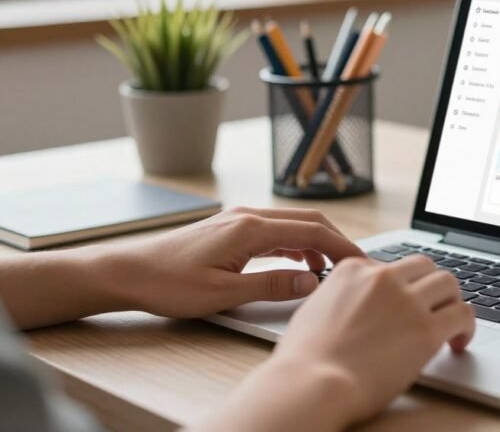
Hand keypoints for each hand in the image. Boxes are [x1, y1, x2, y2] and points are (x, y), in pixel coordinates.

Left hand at [117, 206, 364, 317]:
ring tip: (330, 271)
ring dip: (316, 244)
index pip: (313, 233)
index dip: (342, 248)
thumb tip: (311, 282)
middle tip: (355, 266)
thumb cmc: (168, 283)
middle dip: (336, 242)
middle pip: (308, 222)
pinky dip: (296, 244)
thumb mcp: (223, 294)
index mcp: (251, 228)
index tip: (362, 264)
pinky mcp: (231, 228)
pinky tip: (299, 263)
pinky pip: (276, 230)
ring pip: (293, 225)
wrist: (127, 272)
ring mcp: (239, 220)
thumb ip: (271, 285)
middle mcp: (248, 216)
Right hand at [269, 254, 475, 427]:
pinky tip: (458, 342)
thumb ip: (339, 298)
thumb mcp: (313, 310)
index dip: (400, 287)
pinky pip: (463, 314)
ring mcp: (407, 301)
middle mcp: (383, 277)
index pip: (390, 267)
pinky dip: (466, 326)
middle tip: (433, 308)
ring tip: (450, 324)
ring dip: (451, 301)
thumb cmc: (305, 360)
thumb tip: (352, 306)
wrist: (312, 383)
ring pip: (448, 283)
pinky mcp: (427, 329)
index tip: (402, 304)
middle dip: (430, 286)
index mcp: (353, 269)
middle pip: (424, 267)